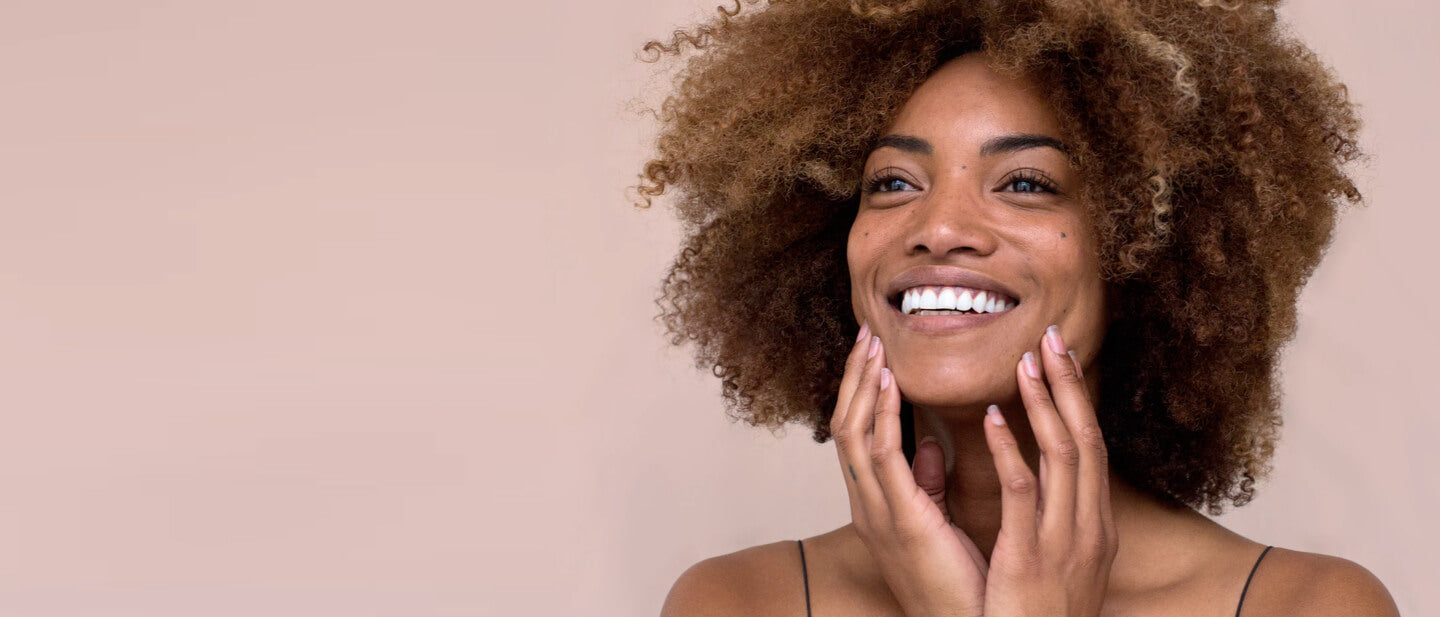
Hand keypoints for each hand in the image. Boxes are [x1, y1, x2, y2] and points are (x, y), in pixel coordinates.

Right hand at [830, 322, 987, 616]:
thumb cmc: (959, 584)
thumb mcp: (937, 524)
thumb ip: (927, 484)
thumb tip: (929, 446)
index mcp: (876, 505)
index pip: (857, 436)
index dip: (862, 394)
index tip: (874, 355)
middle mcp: (867, 505)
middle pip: (845, 427)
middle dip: (855, 380)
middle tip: (867, 336)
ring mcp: (877, 513)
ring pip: (853, 434)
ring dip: (863, 387)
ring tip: (875, 348)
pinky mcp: (900, 520)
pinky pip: (881, 457)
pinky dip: (882, 415)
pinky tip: (891, 385)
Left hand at [981, 325, 1117, 616]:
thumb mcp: (1049, 561)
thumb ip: (1038, 516)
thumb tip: (1020, 473)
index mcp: (1091, 526)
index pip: (1090, 448)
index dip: (1077, 400)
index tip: (1059, 358)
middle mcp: (1088, 527)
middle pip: (1086, 439)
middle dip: (1070, 386)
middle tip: (1051, 337)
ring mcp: (1064, 542)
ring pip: (1064, 455)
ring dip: (1045, 403)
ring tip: (1024, 362)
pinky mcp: (1031, 559)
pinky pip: (1023, 493)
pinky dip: (1011, 450)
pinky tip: (994, 418)